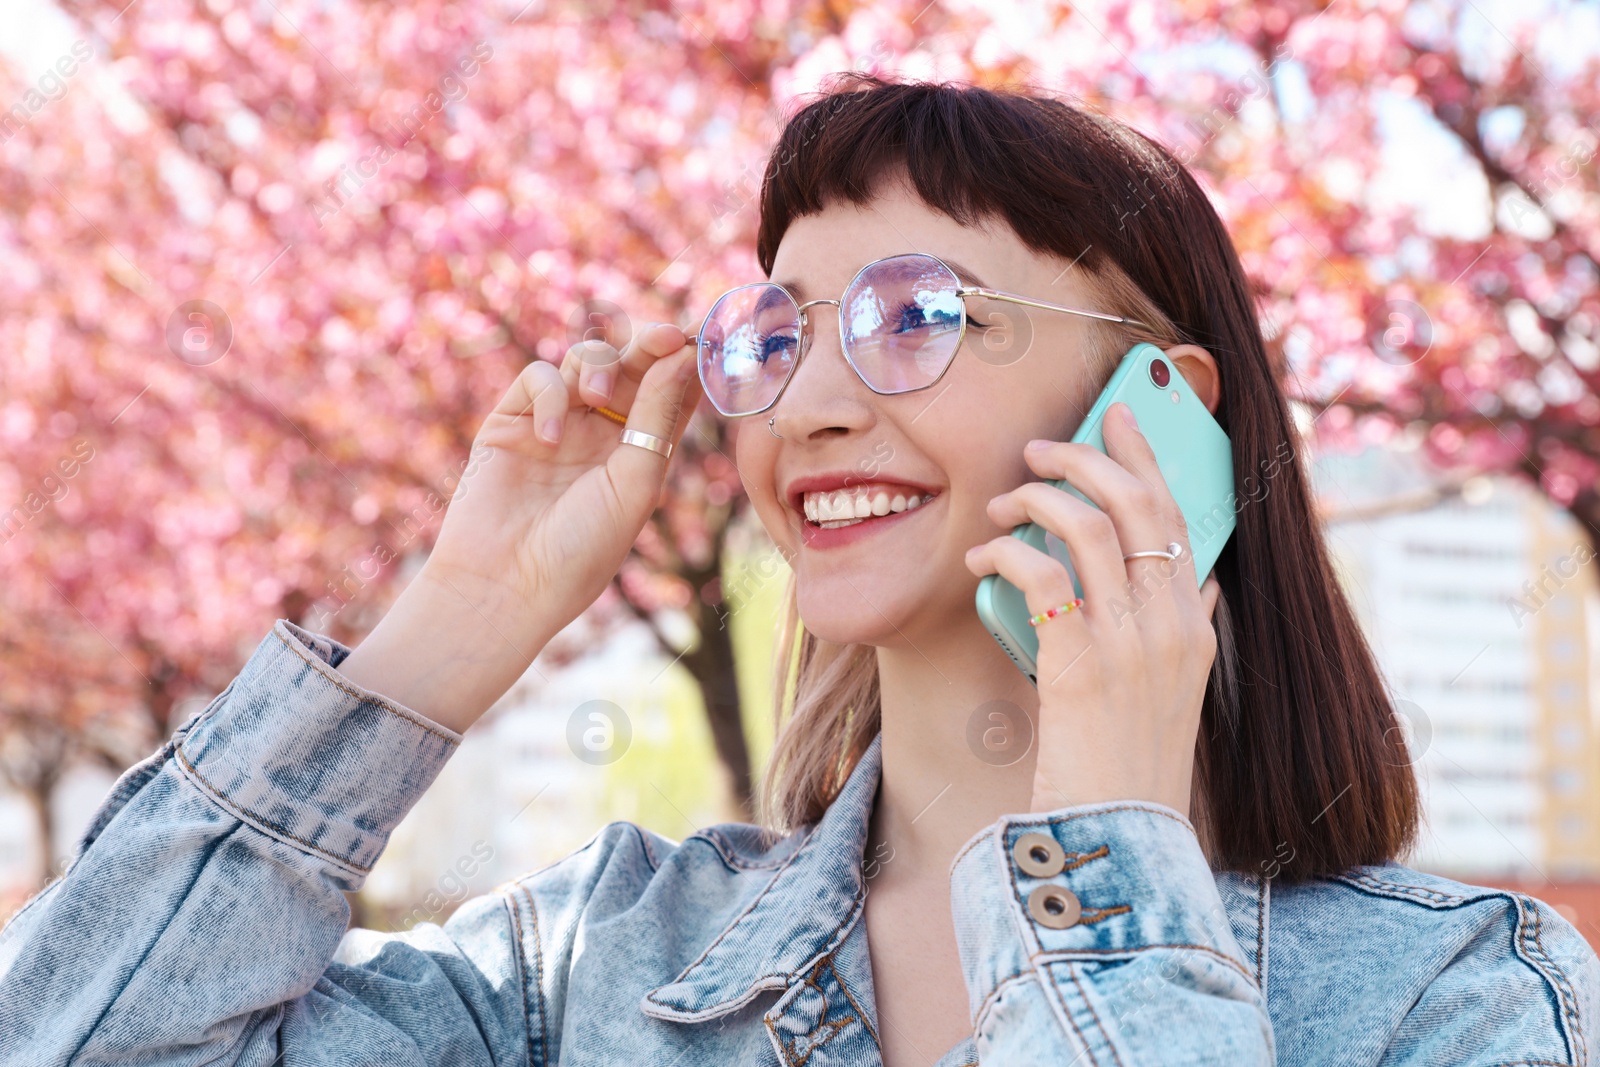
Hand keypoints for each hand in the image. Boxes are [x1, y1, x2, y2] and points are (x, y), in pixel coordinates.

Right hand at [338, 324, 702, 729]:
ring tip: (597, 392)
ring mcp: (557, 424)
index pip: (669, 391)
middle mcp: (601, 434)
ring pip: (584, 361)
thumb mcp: (635, 483)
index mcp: (641, 452)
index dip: (685, 361)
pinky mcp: (512, 422)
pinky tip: (548, 436)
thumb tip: (685, 354)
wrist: (507, 584)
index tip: (702, 337)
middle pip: (630, 365)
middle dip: (646, 344)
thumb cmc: (582, 549)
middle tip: (662, 336)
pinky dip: (549, 394)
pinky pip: (538, 379)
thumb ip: (657, 416)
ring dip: (598, 364)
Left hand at [963, 402, 1220, 816]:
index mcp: (1192, 627)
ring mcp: (1129, 643)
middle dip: (1084, 456)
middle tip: (1040, 447)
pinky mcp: (1079, 664)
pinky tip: (982, 562)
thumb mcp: (1176, 694)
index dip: (1145, 457)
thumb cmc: (1132, 764)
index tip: (1118, 415)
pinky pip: (1041, 574)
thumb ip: (1186, 633)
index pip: (1178, 514)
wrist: (1120, 837)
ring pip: (1086, 525)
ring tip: (999, 505)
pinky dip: (1004, 553)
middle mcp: (1170, 625)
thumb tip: (1195, 585)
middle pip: (1136, 503)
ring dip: (1035, 498)